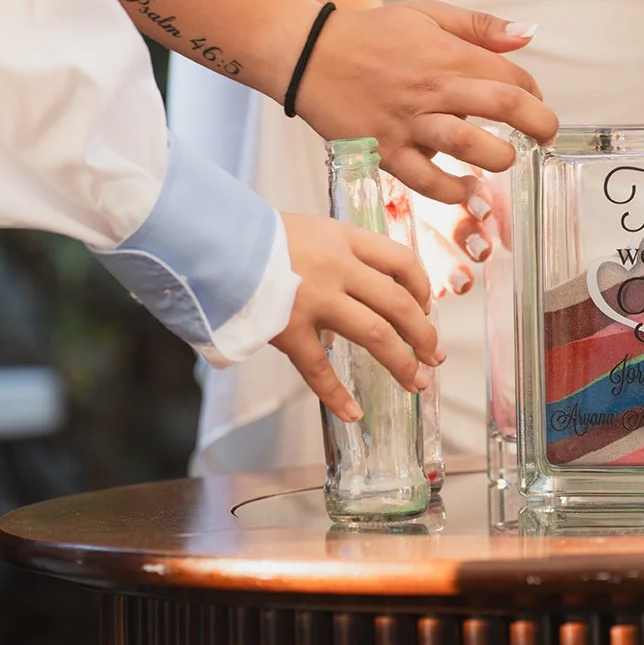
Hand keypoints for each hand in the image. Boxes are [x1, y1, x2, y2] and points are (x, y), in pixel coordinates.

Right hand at [270, 212, 441, 421]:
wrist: (209, 239)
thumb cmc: (255, 237)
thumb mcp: (309, 231)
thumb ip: (338, 256)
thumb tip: (364, 289)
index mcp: (345, 239)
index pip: (402, 261)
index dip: (421, 287)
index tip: (425, 307)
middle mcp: (338, 267)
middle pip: (398, 303)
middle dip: (423, 333)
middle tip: (434, 355)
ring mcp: (314, 298)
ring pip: (374, 334)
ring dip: (401, 361)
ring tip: (415, 382)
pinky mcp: (287, 327)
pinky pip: (319, 369)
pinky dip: (338, 395)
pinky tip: (353, 413)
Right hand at [293, 1, 559, 203]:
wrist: (307, 52)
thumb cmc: (370, 34)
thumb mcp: (427, 14)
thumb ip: (480, 26)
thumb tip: (529, 34)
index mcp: (449, 55)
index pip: (513, 78)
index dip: (535, 95)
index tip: (534, 104)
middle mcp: (434, 89)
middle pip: (504, 107)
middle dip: (539, 125)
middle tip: (544, 137)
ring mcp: (409, 123)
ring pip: (468, 145)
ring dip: (499, 158)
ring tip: (505, 160)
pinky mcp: (385, 150)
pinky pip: (425, 180)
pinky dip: (452, 190)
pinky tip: (466, 188)